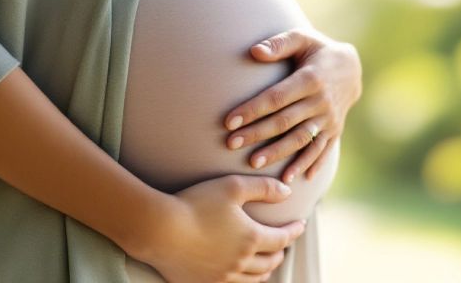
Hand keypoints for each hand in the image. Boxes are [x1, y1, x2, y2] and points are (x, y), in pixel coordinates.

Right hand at [131, 175, 306, 282]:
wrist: (159, 229)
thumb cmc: (195, 203)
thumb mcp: (232, 186)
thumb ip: (263, 188)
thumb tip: (288, 192)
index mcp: (251, 238)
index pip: (282, 239)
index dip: (294, 231)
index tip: (301, 225)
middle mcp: (241, 262)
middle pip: (270, 262)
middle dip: (280, 252)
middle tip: (282, 245)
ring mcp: (223, 277)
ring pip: (254, 279)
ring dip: (265, 270)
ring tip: (266, 263)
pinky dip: (245, 282)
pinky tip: (241, 276)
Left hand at [224, 27, 362, 183]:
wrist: (352, 69)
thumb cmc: (317, 50)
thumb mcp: (302, 38)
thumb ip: (279, 44)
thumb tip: (254, 51)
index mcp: (310, 79)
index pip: (276, 98)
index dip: (253, 109)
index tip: (229, 121)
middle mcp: (321, 102)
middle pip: (284, 122)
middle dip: (257, 134)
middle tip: (231, 144)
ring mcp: (329, 119)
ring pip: (300, 140)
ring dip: (278, 153)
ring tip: (254, 164)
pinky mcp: (334, 131)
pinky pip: (320, 150)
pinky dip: (307, 165)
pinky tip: (290, 178)